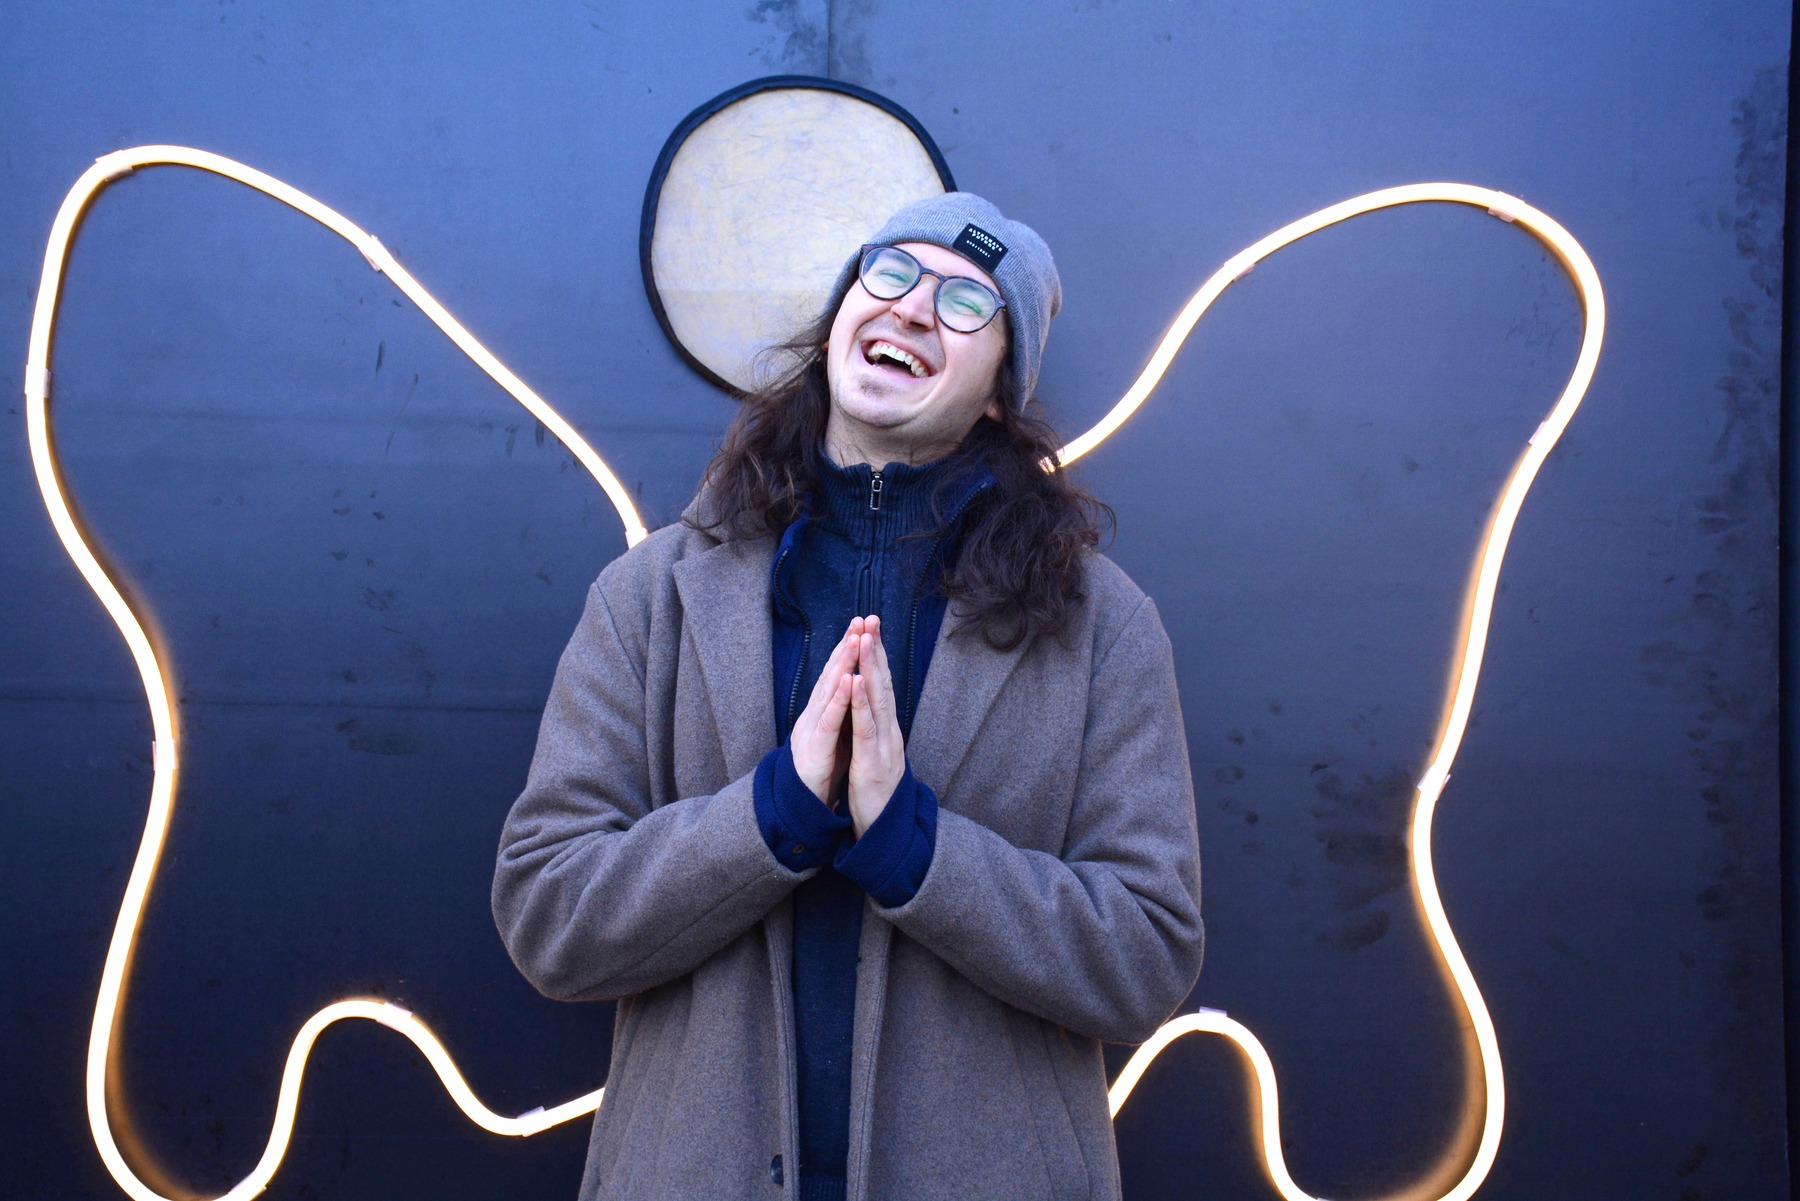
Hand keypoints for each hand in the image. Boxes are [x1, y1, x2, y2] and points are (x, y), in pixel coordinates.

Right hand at [790, 617, 862, 805]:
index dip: (850, 649)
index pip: (838, 674)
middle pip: (832, 675)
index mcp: (824, 711)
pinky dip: (838, 700)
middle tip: (860, 620)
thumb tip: (851, 688)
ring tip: (855, 640)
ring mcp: (813, 729)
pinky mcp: (815, 748)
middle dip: (847, 645)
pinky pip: (828, 721)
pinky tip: (846, 681)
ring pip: (828, 691)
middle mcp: (815, 714)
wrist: (802, 806)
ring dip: (842, 664)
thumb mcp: (835, 735)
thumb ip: (841, 711)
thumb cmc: (822, 769)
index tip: (864, 625)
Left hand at [846, 615, 905, 837]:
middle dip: (876, 650)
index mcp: (887, 729)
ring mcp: (885, 745)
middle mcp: (890, 731)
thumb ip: (876, 730)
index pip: (882, 685)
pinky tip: (855, 681)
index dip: (876, 656)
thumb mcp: (878, 755)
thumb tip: (873, 707)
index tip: (870, 627)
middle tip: (871, 619)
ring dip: (870, 667)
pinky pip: (866, 728)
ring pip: (877, 700)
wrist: (886, 830)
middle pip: (883, 684)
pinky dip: (861, 702)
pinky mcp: (873, 761)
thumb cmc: (877, 793)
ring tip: (864, 639)